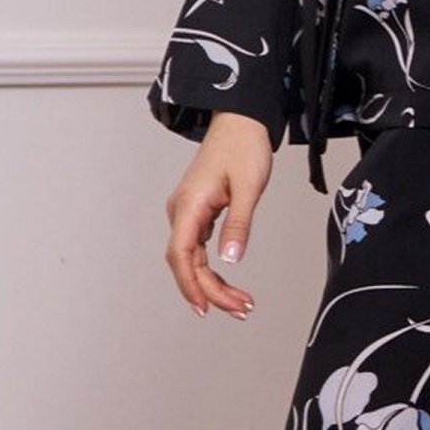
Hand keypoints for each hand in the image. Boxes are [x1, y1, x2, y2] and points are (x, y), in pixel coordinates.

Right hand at [164, 112, 274, 318]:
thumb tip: (231, 259)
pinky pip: (199, 249)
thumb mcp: (248, 186)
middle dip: (211, 290)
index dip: (191, 285)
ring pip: (193, 259)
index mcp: (189, 205)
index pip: (182, 255)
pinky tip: (227, 285)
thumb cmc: (244, 147)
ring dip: (213, 284)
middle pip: (187, 263)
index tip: (204, 308)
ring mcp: (188, 212)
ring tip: (241, 303)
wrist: (240, 120)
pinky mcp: (198, 212)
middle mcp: (182, 211)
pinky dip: (213, 269)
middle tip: (241, 309)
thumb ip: (239, 223)